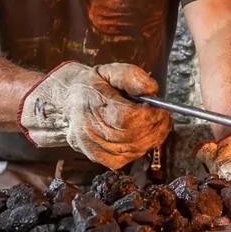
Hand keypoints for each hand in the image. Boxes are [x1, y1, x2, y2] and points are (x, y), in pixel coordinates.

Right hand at [19, 62, 171, 167]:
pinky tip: (144, 138)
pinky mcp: (96, 158)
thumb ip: (131, 77)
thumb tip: (152, 90)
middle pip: (133, 136)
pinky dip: (140, 150)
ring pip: (132, 150)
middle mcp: (90, 130)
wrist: (66, 104)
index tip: (161, 107)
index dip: (150, 115)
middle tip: (164, 116)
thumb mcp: (109, 71)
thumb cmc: (91, 86)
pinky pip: (124, 160)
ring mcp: (92, 147)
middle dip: (155, 126)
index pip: (128, 118)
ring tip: (157, 125)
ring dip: (152, 139)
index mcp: (92, 105)